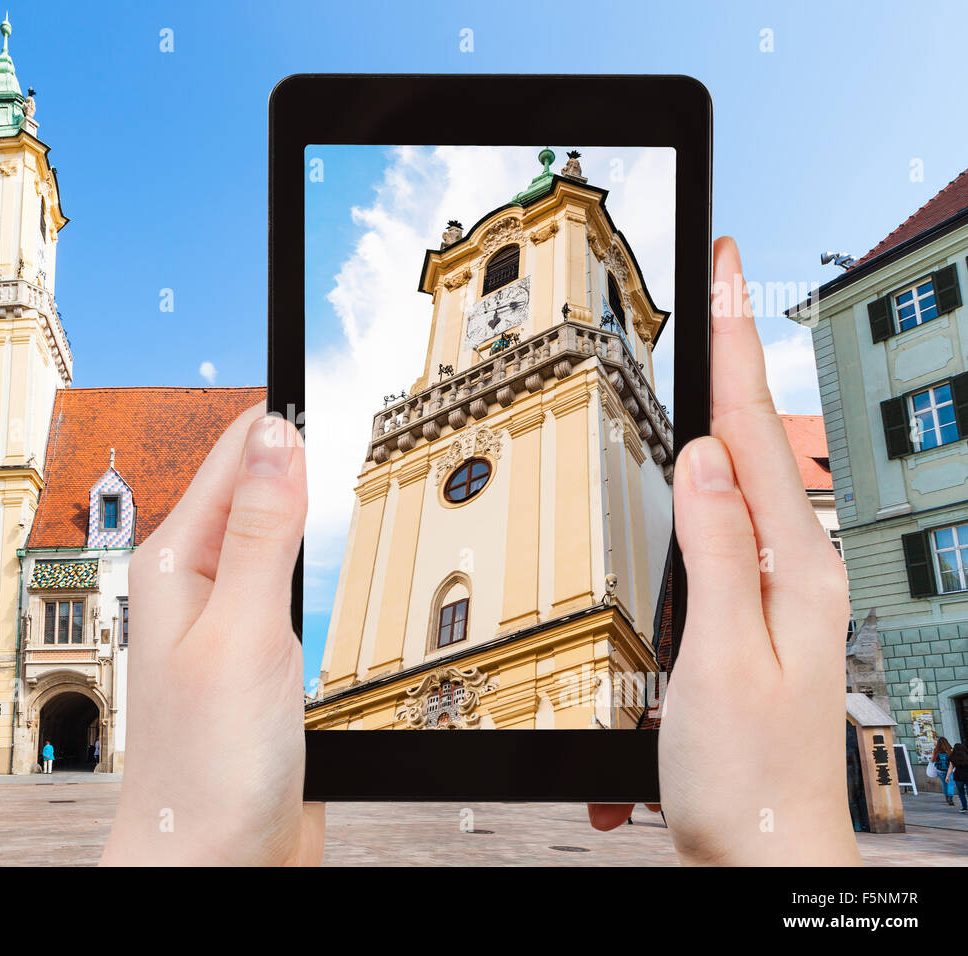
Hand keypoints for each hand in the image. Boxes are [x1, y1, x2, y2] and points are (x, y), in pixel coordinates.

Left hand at [100, 405, 324, 864]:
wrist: (215, 860)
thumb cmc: (208, 766)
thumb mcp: (245, 632)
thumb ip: (265, 532)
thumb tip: (279, 434)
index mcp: (180, 563)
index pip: (237, 455)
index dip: (283, 413)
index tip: (323, 366)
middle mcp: (200, 584)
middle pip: (256, 488)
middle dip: (294, 450)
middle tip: (341, 402)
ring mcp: (230, 621)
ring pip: (274, 535)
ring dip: (303, 502)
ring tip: (330, 453)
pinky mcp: (259, 657)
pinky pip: (288, 586)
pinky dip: (312, 560)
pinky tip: (326, 551)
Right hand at [589, 237, 861, 864]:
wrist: (761, 853)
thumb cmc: (745, 772)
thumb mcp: (718, 655)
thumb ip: (716, 549)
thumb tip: (706, 454)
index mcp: (790, 567)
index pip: (754, 430)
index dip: (734, 342)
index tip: (728, 266)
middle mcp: (791, 570)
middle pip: (753, 440)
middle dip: (731, 358)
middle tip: (715, 288)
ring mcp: (772, 592)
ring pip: (735, 483)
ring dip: (715, 417)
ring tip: (703, 356)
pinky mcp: (747, 615)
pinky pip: (719, 536)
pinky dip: (698, 497)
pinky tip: (689, 475)